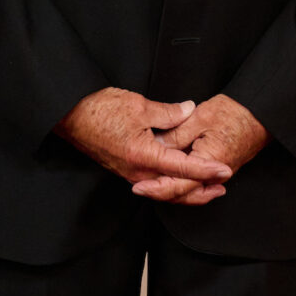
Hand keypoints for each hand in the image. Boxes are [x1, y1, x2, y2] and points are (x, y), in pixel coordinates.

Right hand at [55, 88, 231, 204]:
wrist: (70, 115)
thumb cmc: (99, 109)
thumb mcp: (138, 105)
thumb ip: (167, 112)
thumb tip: (188, 110)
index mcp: (142, 155)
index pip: (182, 168)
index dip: (206, 170)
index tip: (225, 170)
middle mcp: (137, 171)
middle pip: (175, 189)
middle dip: (201, 190)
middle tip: (223, 184)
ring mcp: (131, 173)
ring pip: (165, 190)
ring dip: (187, 189)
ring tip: (207, 185)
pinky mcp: (126, 170)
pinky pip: (154, 183)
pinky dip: (172, 184)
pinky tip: (180, 176)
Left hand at [142, 93, 268, 200]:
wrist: (260, 114)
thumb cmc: (234, 113)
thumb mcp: (199, 118)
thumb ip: (176, 135)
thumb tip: (155, 146)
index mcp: (210, 162)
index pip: (179, 184)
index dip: (156, 187)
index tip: (139, 186)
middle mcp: (215, 175)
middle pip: (184, 193)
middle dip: (160, 192)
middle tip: (139, 189)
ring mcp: (218, 175)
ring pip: (190, 190)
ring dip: (170, 190)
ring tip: (149, 185)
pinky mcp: (219, 170)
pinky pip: (197, 183)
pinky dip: (182, 183)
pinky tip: (169, 177)